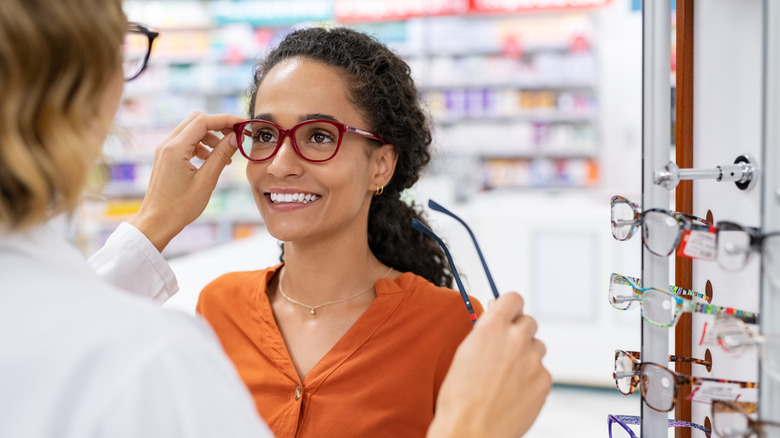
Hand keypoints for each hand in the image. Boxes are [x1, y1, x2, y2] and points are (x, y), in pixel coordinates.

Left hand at [128, 112, 245, 251]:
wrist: (157, 222)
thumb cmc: (180, 207)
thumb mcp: (206, 181)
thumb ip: (221, 156)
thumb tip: (235, 138)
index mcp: (175, 149)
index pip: (203, 121)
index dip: (226, 120)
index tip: (243, 125)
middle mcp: (167, 144)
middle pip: (197, 120)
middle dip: (219, 125)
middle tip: (237, 136)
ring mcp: (165, 149)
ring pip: (192, 130)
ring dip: (211, 136)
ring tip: (225, 155)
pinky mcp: (167, 156)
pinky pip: (187, 142)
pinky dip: (202, 145)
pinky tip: (212, 161)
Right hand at [428, 293, 550, 437]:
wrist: (471, 430)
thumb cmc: (460, 397)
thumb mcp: (465, 352)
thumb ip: (485, 332)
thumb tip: (497, 322)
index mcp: (492, 327)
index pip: (513, 298)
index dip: (510, 307)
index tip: (509, 313)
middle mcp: (516, 339)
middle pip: (529, 322)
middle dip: (518, 332)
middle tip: (506, 349)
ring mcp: (533, 360)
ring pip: (537, 347)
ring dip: (526, 356)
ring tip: (507, 376)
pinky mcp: (544, 381)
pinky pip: (541, 371)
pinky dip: (531, 379)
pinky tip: (513, 391)